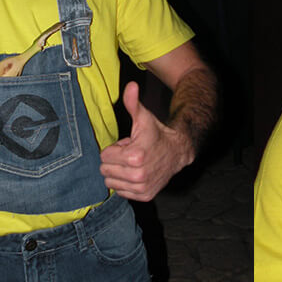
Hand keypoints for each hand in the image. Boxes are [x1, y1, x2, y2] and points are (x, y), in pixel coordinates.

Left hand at [100, 82, 192, 201]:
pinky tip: (137, 174)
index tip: (127, 145)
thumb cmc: (156, 133)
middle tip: (130, 155)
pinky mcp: (145, 195)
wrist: (178, 151)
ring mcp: (142, 187)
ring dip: (119, 174)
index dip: (114, 149)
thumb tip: (131, 85)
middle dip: (115, 162)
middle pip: (105, 171)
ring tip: (133, 164)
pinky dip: (126, 184)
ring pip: (111, 183)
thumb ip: (132, 102)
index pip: (104, 157)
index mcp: (135, 156)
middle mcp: (138, 175)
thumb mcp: (143, 117)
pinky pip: (122, 192)